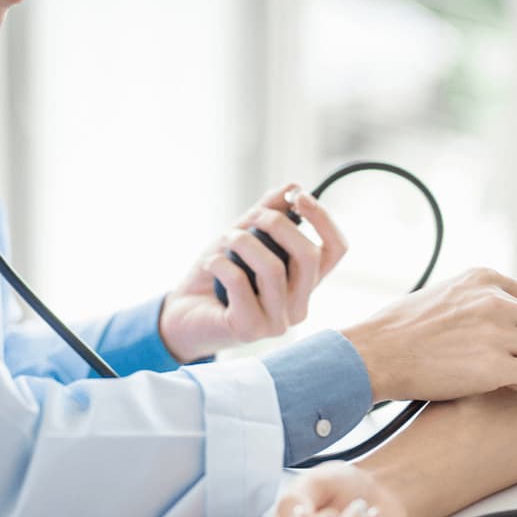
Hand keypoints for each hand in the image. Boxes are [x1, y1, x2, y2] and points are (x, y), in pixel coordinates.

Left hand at [158, 184, 347, 361]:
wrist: (181, 313)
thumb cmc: (217, 276)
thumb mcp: (243, 236)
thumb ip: (267, 214)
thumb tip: (292, 187)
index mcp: (305, 283)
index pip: (336, 250)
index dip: (323, 219)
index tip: (298, 197)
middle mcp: (298, 305)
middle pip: (309, 257)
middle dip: (279, 224)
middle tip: (253, 217)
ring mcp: (277, 322)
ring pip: (274, 269)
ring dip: (244, 241)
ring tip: (227, 238)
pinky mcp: (250, 329)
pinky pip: (240, 283)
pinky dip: (221, 263)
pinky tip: (211, 263)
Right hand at [342, 267, 516, 401]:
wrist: (376, 353)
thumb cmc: (401, 329)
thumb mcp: (444, 292)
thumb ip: (479, 298)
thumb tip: (506, 312)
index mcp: (484, 279)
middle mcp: (496, 302)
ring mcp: (497, 334)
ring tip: (514, 373)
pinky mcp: (494, 367)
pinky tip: (509, 385)